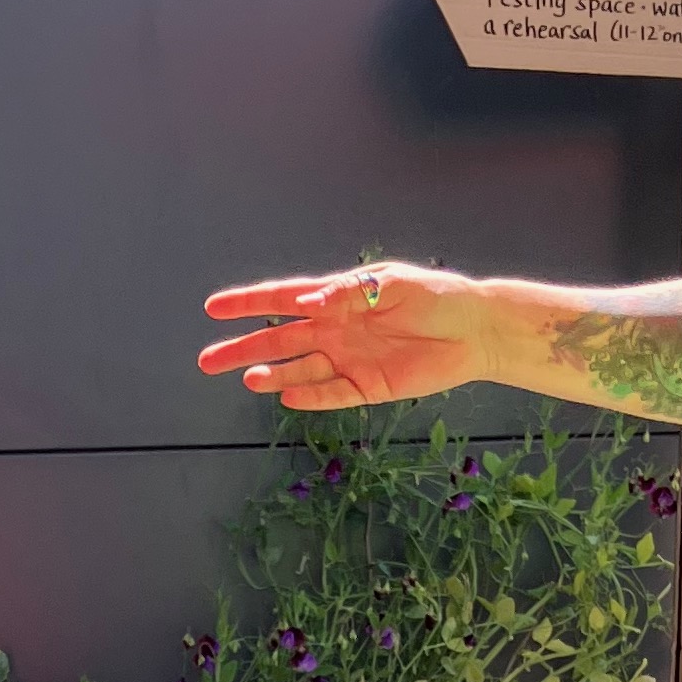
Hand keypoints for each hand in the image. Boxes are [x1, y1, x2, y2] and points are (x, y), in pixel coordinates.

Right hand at [197, 263, 505, 412]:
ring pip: (298, 370)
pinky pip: (331, 395)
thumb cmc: (436, 296)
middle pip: (278, 340)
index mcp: (338, 297)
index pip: (283, 299)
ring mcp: (349, 360)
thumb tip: (309, 305)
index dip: (247, 303)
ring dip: (272, 375)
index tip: (213, 308)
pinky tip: (287, 397)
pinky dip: (310, 397)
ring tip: (246, 380)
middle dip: (242, 349)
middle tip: (205, 361)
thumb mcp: (393, 283)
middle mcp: (335, 330)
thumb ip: (349, 293)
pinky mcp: (368, 387)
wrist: (475, 330)